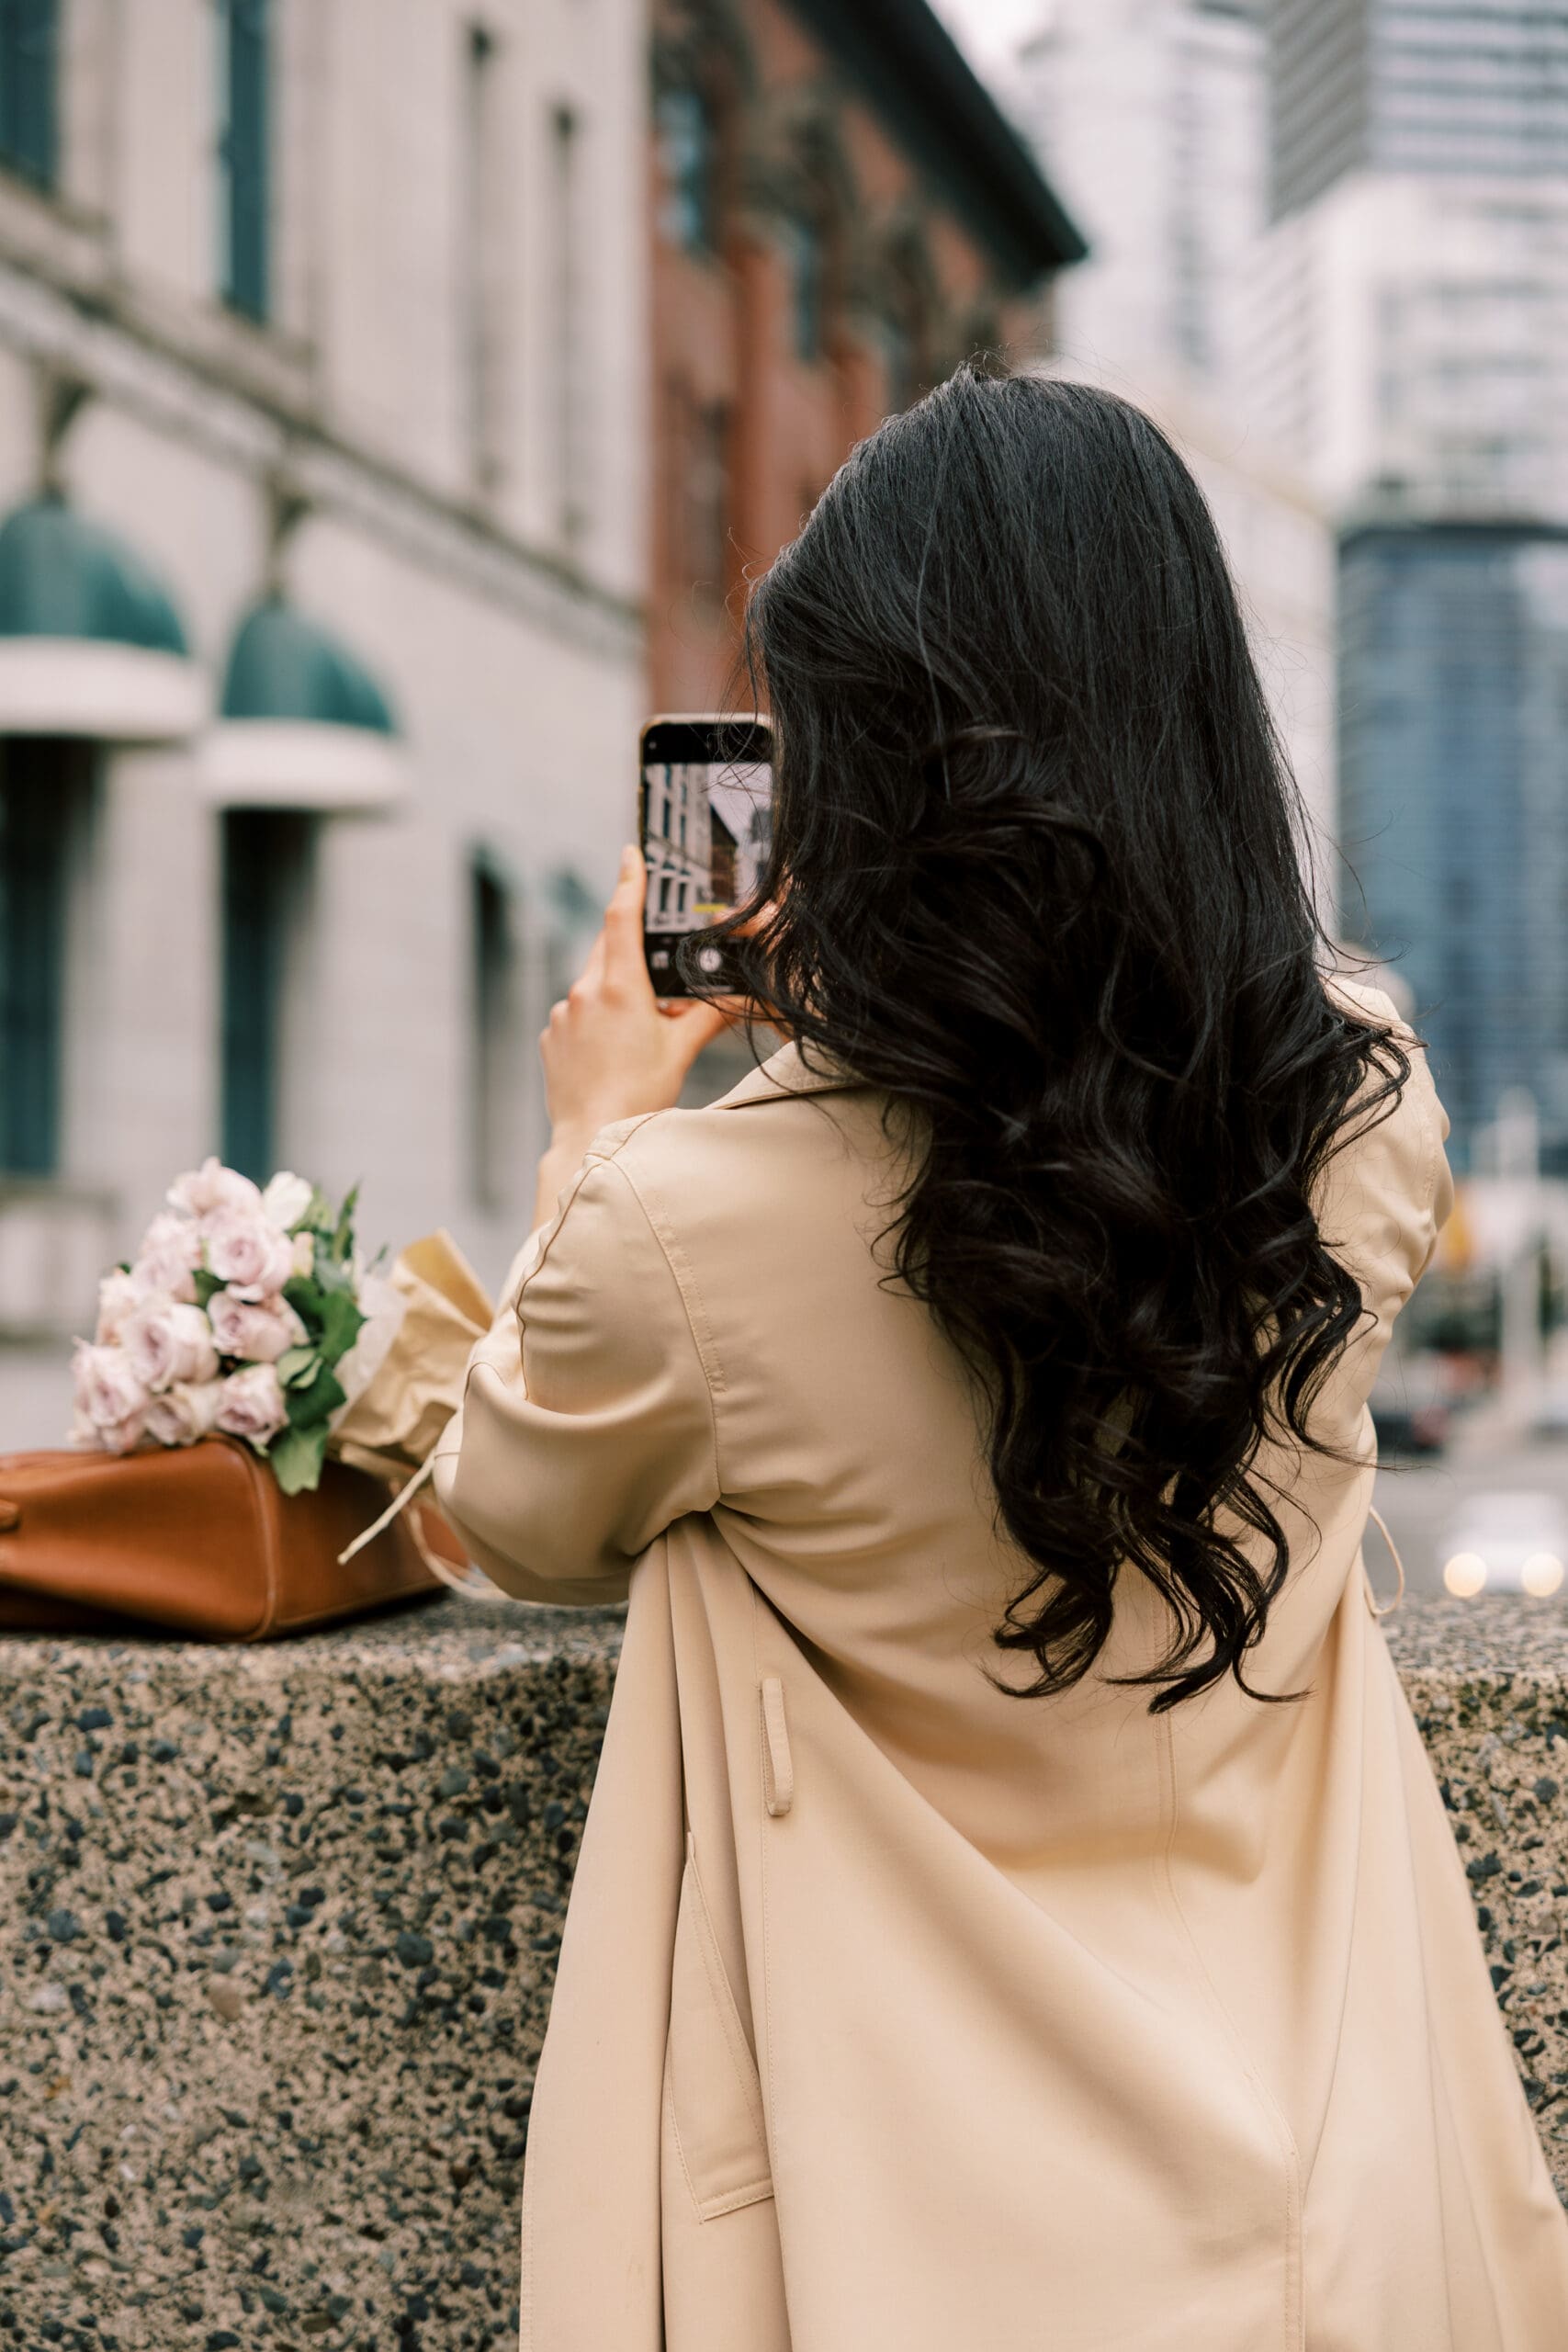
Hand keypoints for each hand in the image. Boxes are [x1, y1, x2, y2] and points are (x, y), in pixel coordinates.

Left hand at [533, 846, 732, 1225]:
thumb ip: (708, 1016)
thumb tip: (737, 998)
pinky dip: (595, 1021)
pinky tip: (611, 1053)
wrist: (590, 1137)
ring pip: (593, 985)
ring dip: (616, 994)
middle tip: (658, 980)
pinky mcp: (550, 1037)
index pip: (622, 918)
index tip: (630, 854)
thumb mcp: (682, 1051)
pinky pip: (575, 1014)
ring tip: (638, 1034)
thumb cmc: (639, 1097)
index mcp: (620, 987)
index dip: (629, 881)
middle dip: (633, 955)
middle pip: (609, 950)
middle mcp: (583, 992)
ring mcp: (561, 1014)